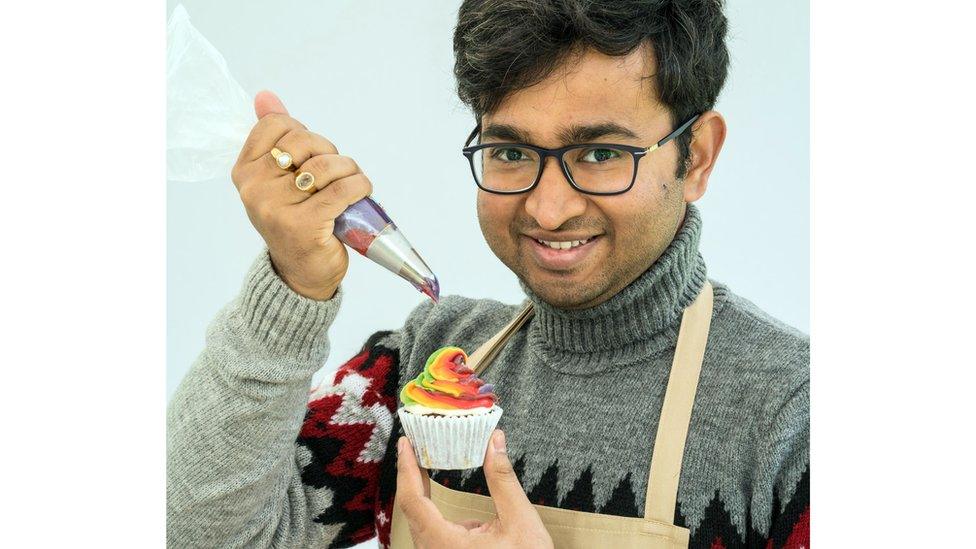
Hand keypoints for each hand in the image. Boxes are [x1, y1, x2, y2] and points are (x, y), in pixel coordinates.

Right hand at [231, 90, 372, 299]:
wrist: (301, 273)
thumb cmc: (295, 220)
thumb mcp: (278, 178)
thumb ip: (273, 136)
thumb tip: (266, 95)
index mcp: (244, 171)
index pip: (277, 125)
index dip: (304, 135)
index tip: (312, 156)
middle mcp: (254, 188)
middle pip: (304, 143)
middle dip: (329, 152)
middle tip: (337, 172)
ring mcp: (277, 208)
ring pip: (326, 166)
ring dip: (349, 171)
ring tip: (351, 185)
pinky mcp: (305, 225)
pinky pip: (342, 189)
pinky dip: (360, 186)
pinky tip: (362, 192)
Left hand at [396, 430, 553, 548]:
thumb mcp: (520, 521)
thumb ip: (503, 480)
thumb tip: (495, 441)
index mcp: (444, 544)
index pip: (411, 499)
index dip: (406, 468)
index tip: (405, 442)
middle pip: (411, 508)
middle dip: (412, 474)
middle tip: (416, 444)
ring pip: (420, 521)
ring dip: (421, 491)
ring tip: (426, 461)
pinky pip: (431, 531)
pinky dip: (432, 508)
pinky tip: (441, 494)